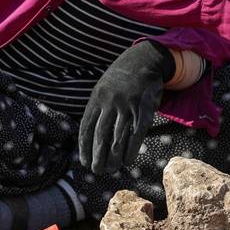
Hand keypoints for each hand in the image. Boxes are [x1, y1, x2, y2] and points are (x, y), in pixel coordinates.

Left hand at [78, 41, 174, 174]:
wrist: (144, 59)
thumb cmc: (123, 79)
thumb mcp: (105, 88)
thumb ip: (98, 108)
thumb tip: (91, 135)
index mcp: (96, 97)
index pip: (87, 127)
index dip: (85, 147)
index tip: (85, 162)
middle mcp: (110, 102)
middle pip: (101, 135)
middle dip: (98, 155)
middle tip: (98, 170)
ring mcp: (127, 104)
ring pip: (118, 136)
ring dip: (114, 157)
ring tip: (112, 169)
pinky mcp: (144, 107)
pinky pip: (137, 133)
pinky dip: (132, 149)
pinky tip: (128, 160)